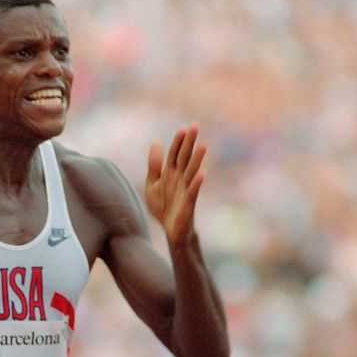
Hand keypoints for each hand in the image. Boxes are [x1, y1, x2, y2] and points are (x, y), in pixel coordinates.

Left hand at [145, 123, 207, 246]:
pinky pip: (193, 191)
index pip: (175, 153)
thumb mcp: (153, 184)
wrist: (169, 230)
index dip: (178, 142)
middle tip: (195, 126)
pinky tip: (202, 173)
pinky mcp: (189, 203)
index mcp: (171, 173)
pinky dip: (197, 183)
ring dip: (197, 159)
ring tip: (203, 145)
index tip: (183, 128)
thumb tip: (156, 142)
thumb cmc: (163, 206)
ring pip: (192, 171)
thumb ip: (154, 165)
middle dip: (189, 142)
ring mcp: (186, 190)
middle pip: (185, 157)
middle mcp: (180, 178)